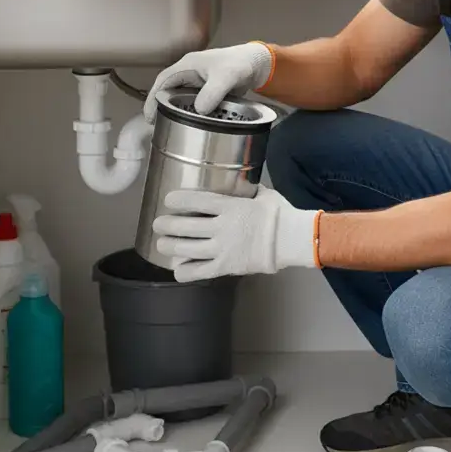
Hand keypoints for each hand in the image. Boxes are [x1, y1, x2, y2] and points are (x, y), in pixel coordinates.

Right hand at [143, 42, 274, 122]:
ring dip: (174, 111)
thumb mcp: (227, 76)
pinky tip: (188, 124)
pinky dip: (188, 114)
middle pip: (168, 91)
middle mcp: (189, 74)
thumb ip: (213, 92)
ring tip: (167, 127)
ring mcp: (197, 84)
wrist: (256, 65)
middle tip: (156, 125)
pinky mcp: (206, 93)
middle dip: (159, 107)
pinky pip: (192, 104)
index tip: (149, 115)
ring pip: (179, 98)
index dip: (153, 98)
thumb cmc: (241, 63)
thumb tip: (200, 110)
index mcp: (188, 66)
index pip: (163, 81)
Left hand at [152, 186, 321, 282]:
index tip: (167, 200)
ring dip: (169, 246)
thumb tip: (242, 180)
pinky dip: (185, 271)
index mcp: (229, 207)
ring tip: (161, 244)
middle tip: (158, 224)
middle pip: (185, 226)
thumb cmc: (280, 215)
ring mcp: (222, 249)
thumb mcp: (263, 194)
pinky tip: (177, 269)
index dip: (177, 200)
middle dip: (166, 225)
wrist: (292, 240)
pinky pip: (199, 271)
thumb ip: (247, 189)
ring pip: (186, 249)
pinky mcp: (225, 266)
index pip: (195, 201)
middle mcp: (221, 228)